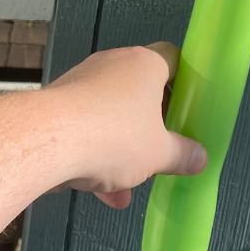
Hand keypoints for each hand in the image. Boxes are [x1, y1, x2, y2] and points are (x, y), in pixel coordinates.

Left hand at [44, 43, 207, 208]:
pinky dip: (96, 153)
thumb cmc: (114, 136)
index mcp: (145, 64)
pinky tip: (101, 192)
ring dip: (122, 148)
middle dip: (150, 125)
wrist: (47, 141)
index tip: (188, 108)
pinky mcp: (60, 103)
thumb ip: (182, 155)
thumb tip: (201, 159)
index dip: (183, 81)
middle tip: (159, 150)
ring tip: (127, 187)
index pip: (172, 58)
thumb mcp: (158, 154)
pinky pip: (88, 126)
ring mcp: (84, 81)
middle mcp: (115, 63)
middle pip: (141, 90)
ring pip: (113, 114)